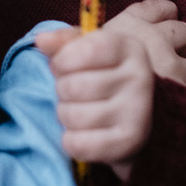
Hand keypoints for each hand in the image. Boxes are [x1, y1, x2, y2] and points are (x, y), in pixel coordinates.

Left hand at [36, 0, 185, 180]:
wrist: (144, 116)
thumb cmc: (108, 76)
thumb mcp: (92, 51)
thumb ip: (66, 42)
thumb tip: (41, 40)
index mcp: (130, 48)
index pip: (82, 51)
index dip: (62, 61)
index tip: (64, 66)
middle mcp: (140, 77)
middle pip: (71, 86)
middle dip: (62, 91)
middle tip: (73, 93)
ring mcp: (138, 111)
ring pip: (71, 116)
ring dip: (65, 115)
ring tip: (78, 111)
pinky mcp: (130, 142)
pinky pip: (78, 144)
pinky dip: (71, 141)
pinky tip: (81, 133)